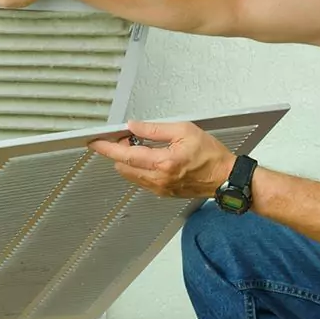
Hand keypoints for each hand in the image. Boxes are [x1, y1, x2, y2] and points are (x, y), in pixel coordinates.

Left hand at [89, 120, 236, 198]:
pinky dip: (138, 168)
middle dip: (119, 150)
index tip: (94, 142)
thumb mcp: (184, 131)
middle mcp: (158, 179)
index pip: (125, 155)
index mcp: (163, 162)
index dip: (107, 147)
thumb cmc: (210, 154)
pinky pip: (141, 180)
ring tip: (140, 144)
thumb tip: (133, 126)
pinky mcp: (163, 192)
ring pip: (131, 174)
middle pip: (123, 166)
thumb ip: (154, 129)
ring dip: (128, 160)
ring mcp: (160, 188)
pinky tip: (149, 157)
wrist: (225, 178)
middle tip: (127, 135)